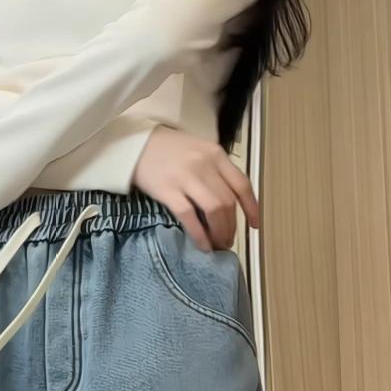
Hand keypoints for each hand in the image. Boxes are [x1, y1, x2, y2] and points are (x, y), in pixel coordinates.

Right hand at [131, 129, 258, 251]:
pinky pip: (190, 217)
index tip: (254, 225)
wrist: (135, 145)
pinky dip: (200, 235)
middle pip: (227, 201)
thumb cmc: (168, 150)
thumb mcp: (198, 151)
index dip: (251, 208)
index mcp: (216, 154)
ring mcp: (186, 176)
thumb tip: (229, 203)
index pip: (241, 184)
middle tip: (228, 240)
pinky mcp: (168, 190)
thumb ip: (215, 171)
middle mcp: (204, 164)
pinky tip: (202, 245)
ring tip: (217, 244)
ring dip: (219, 232)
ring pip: (214, 210)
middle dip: (231, 226)